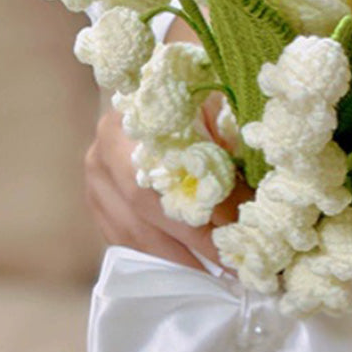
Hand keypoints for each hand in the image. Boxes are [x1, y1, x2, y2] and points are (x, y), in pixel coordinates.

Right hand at [83, 19, 251, 270]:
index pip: (169, 170)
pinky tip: (192, 269)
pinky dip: (159, 257)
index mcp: (135, 113)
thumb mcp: (219, 96)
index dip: (207, 203)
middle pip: (146, 206)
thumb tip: (256, 191)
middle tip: (236, 265)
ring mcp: (95, 174)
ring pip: (132, 230)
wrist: (162, 75)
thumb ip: (231, 134)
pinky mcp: (96, 197)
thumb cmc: (199, 82)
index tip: (241, 229)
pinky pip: (122, 238)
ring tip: (220, 276)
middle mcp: (107, 144)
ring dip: (179, 258)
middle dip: (196, 241)